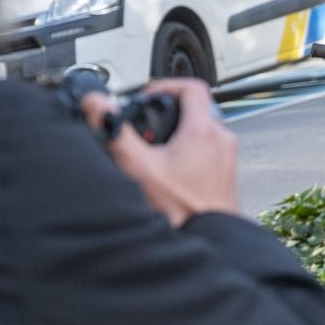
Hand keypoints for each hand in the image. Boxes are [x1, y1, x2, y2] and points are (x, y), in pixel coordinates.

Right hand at [83, 80, 239, 227]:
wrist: (209, 238)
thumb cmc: (181, 210)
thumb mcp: (139, 167)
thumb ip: (117, 132)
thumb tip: (98, 105)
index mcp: (204, 130)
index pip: (191, 87)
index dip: (166, 85)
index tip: (148, 96)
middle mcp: (221, 140)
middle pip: (195, 108)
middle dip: (168, 112)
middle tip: (147, 126)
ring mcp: (227, 157)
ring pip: (202, 130)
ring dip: (177, 133)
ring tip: (155, 150)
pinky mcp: (225, 173)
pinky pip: (207, 150)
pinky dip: (188, 151)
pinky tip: (169, 170)